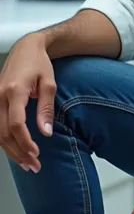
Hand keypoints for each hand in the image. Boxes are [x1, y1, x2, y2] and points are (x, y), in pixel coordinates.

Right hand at [0, 34, 55, 171]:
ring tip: (26, 163)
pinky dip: (4, 140)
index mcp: (14, 91)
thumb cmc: (39, 64)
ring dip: (10, 150)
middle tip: (33, 165)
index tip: (36, 153)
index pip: (16, 124)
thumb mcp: (49, 84)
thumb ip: (46, 109)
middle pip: (4, 133)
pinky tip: (15, 150)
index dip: (25, 142)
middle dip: (18, 152)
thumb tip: (45, 132)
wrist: (26, 48)